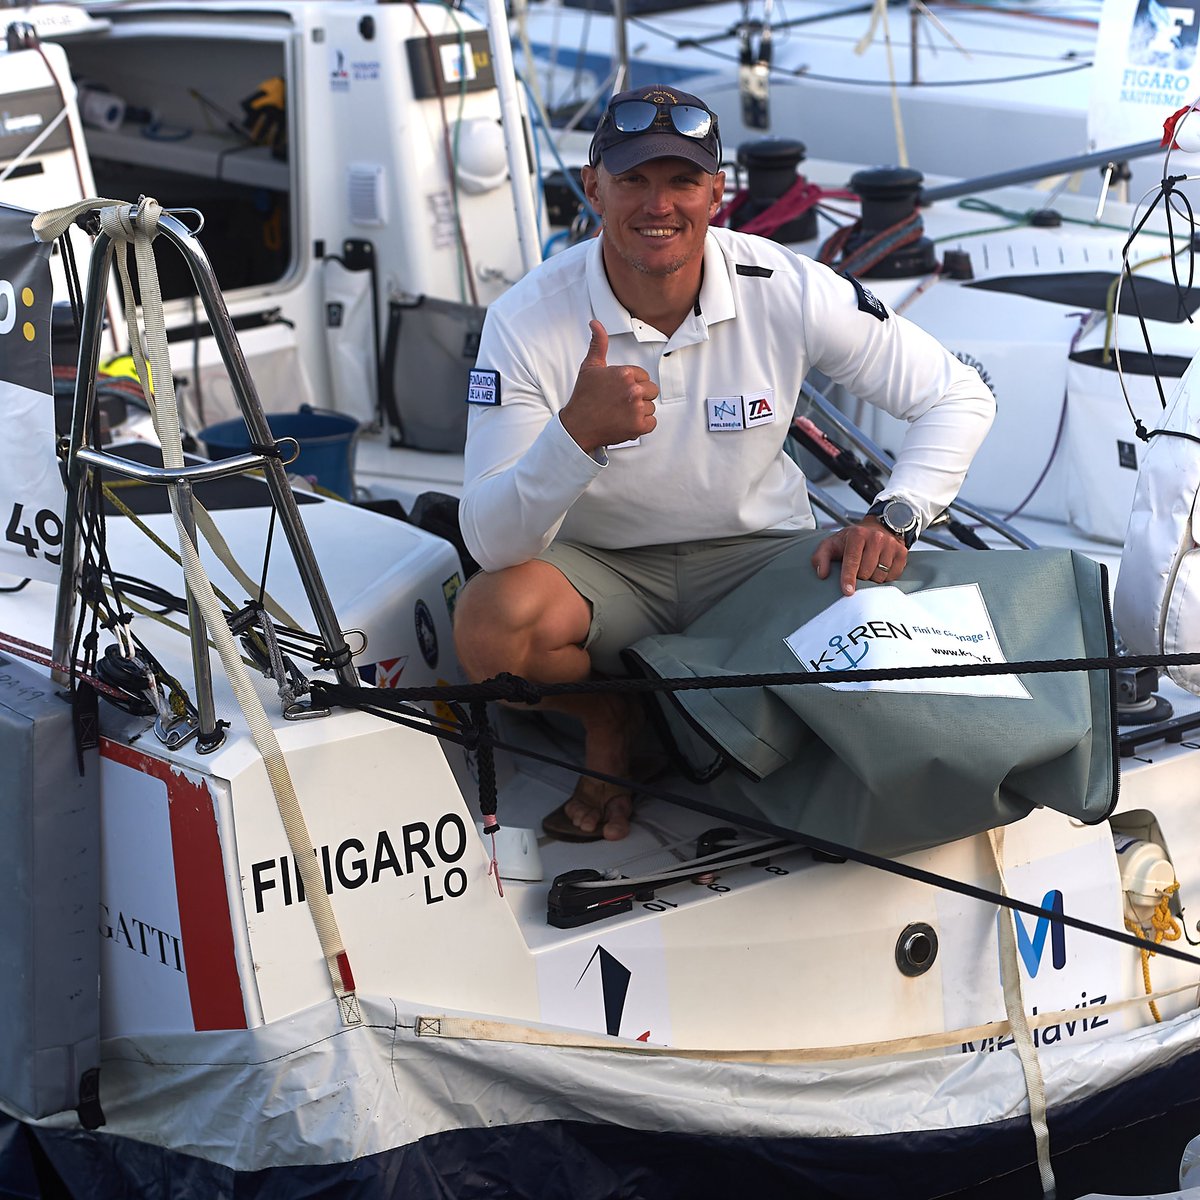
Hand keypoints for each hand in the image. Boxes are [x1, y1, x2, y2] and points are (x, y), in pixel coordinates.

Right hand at [559, 320, 658, 453]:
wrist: (578, 426)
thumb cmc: (584, 397)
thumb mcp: (590, 367)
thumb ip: (598, 344)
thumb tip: (595, 323)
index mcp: (625, 373)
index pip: (644, 376)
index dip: (632, 384)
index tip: (618, 391)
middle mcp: (633, 390)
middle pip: (651, 390)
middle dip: (639, 396)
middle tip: (621, 403)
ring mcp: (637, 409)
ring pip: (651, 407)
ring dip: (639, 412)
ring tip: (621, 413)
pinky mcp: (638, 426)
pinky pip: (652, 423)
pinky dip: (641, 425)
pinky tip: (626, 423)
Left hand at [811, 518, 908, 595]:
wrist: (877, 528)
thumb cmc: (852, 540)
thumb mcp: (832, 544)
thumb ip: (821, 557)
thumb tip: (822, 574)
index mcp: (857, 535)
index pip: (852, 561)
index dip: (849, 577)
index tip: (848, 591)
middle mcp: (876, 538)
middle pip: (866, 572)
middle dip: (860, 577)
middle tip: (858, 569)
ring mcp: (891, 545)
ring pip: (880, 576)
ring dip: (872, 578)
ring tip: (868, 567)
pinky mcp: (902, 552)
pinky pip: (893, 576)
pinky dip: (885, 577)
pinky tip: (879, 568)